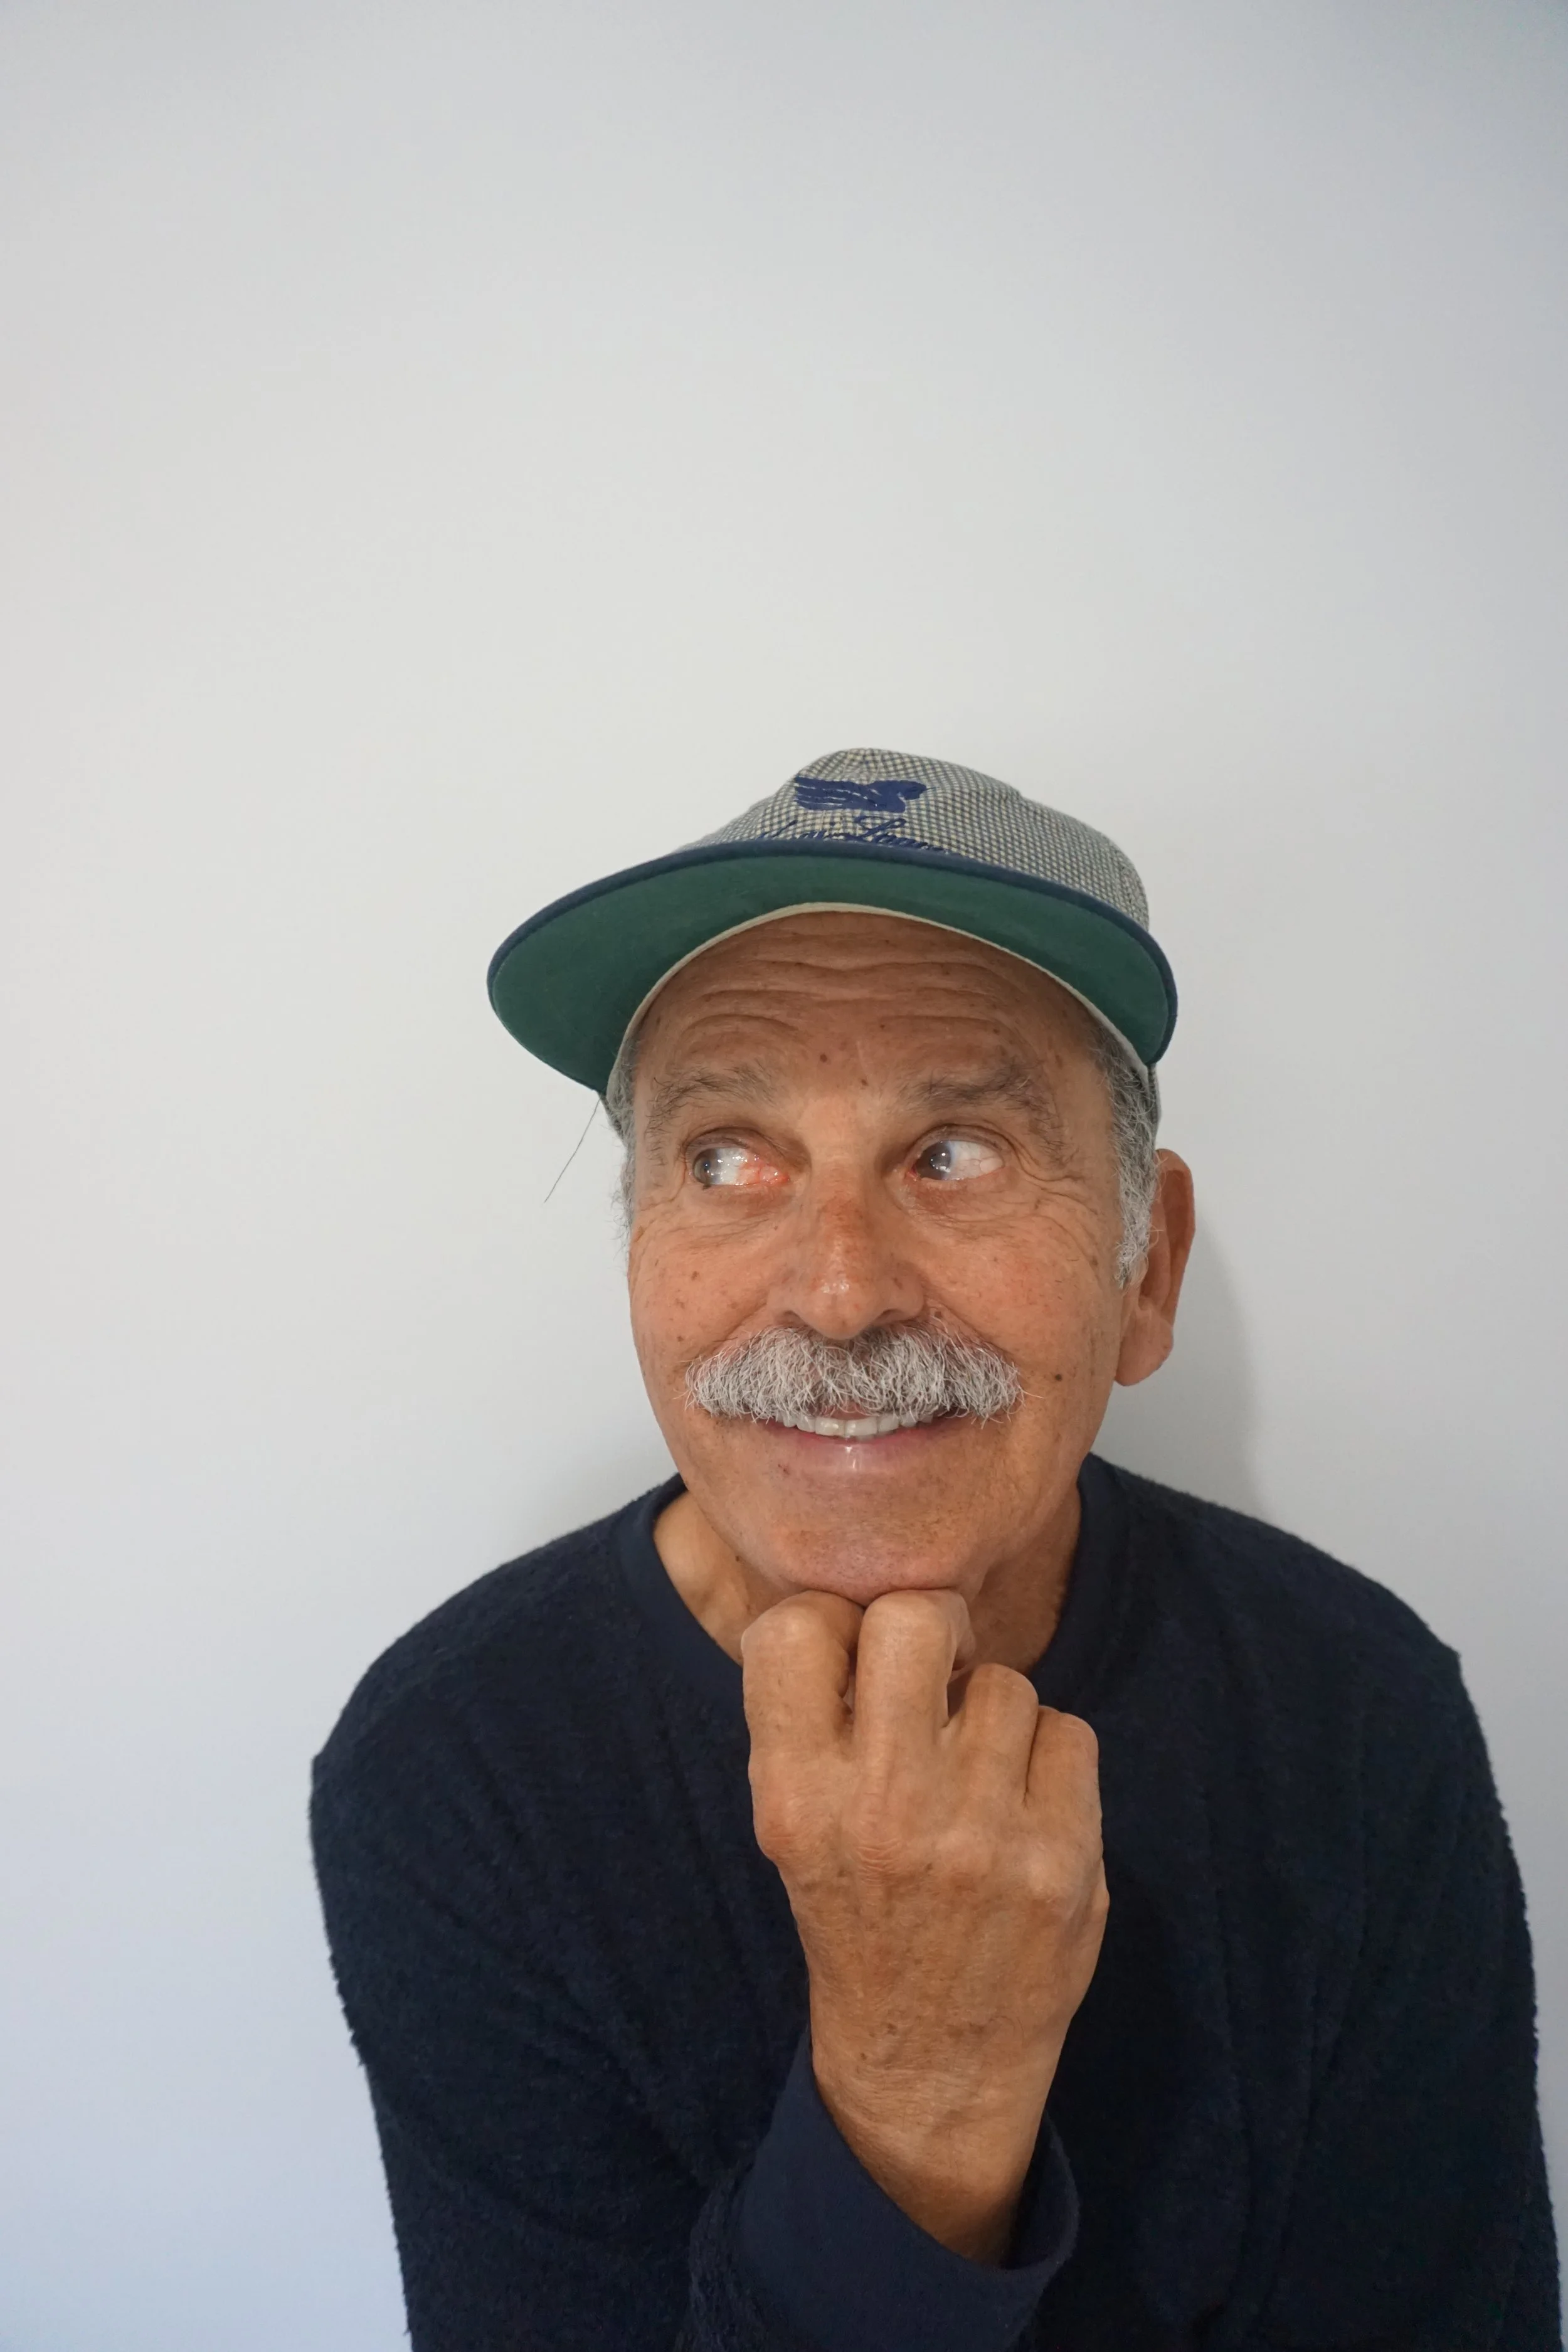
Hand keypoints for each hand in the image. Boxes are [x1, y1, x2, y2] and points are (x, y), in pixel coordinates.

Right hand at [742, 1588, 1106, 2262]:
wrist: (929, 2061)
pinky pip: (1069, 1732)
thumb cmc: (857, 1916)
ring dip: (992, 1711)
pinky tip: (1022, 1808)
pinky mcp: (1062, 1859)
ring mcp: (981, 1834)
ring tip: (975, 1771)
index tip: (849, 1659)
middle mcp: (884, 1809)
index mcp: (797, 1797)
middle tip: (933, 1676)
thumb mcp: (791, 1826)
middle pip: (917, 1617)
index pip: (795, 1627)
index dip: (831, 1624)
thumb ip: (809, 1718)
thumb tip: (859, 1598)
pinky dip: (1049, 1758)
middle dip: (929, 1632)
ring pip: (1005, 1680)